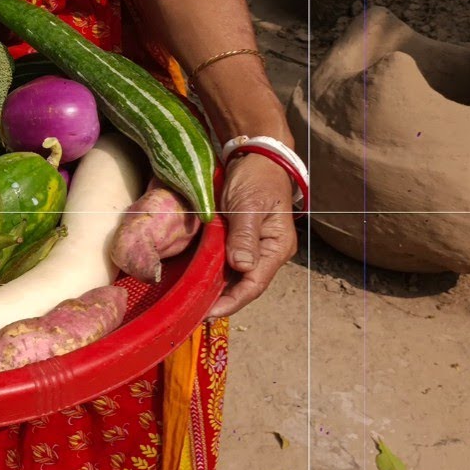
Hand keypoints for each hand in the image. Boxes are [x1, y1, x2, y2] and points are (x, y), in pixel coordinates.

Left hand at [206, 154, 297, 317]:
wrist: (255, 157)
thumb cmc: (256, 179)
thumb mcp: (249, 206)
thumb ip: (245, 236)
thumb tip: (241, 266)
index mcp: (276, 248)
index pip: (255, 284)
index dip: (232, 301)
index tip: (209, 312)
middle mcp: (267, 253)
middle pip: (245, 285)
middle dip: (222, 300)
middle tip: (194, 313)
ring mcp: (254, 248)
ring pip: (235, 277)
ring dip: (216, 289)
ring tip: (193, 302)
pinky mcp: (240, 241)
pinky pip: (227, 264)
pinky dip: (214, 274)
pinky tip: (198, 281)